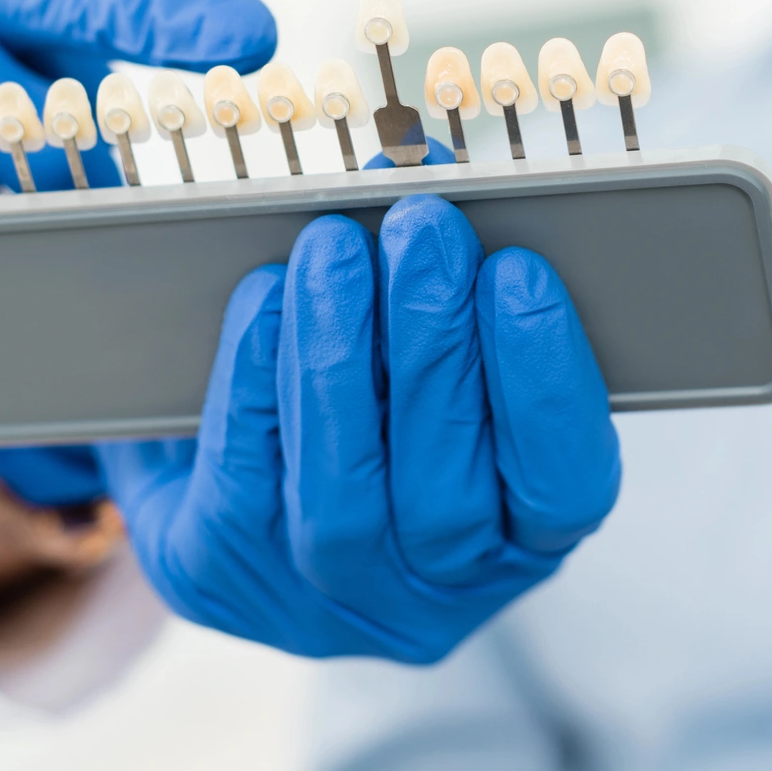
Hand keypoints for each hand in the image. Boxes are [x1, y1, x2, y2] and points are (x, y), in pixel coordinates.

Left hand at [98, 195, 620, 662]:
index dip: (546, 383)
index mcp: (515, 546)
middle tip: (424, 228)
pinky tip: (266, 294)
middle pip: (447, 492)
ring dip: (340, 353)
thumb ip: (447, 277)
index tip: (519, 271)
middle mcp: (428, 600)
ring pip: (343, 493)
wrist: (208, 464)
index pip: (563, 490)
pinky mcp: (217, 575)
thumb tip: (420, 169)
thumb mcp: (425, 343)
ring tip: (333, 246)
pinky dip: (258, 375)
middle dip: (435, 345)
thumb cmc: (360, 389)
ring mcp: (319, 602)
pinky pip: (245, 477)